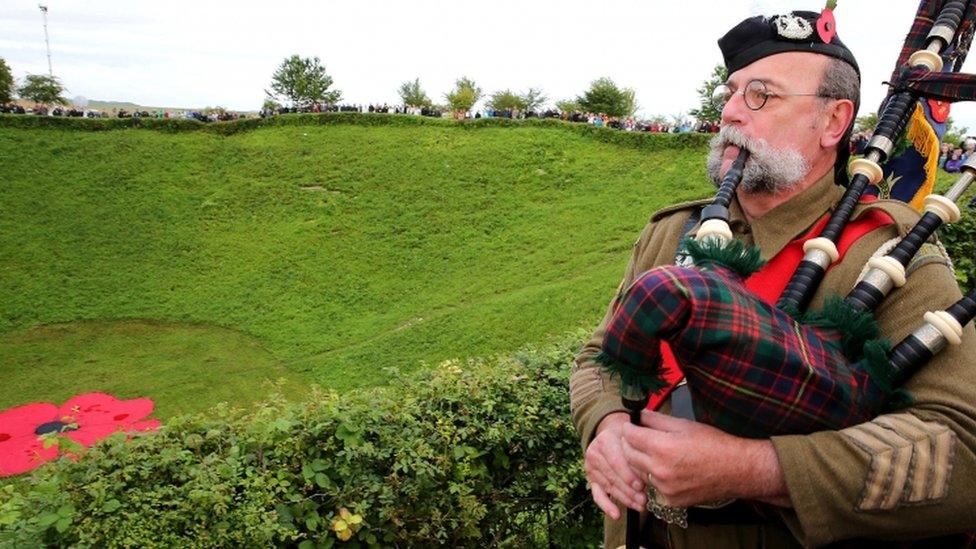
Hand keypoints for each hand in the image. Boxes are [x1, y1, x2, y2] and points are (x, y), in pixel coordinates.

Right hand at [584, 412, 646, 518]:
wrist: (614, 433)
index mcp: (605, 440)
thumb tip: (649, 473)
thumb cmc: (630, 437)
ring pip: (609, 487)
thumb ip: (639, 451)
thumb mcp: (635, 437)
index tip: (642, 485)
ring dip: (625, 499)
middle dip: (630, 490)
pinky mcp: (591, 479)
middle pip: (613, 476)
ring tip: (640, 506)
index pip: (616, 461)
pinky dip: (607, 506)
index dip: (629, 475)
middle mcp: (594, 453)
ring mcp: (591, 467)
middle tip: (644, 500)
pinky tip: (617, 515)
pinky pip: (598, 495)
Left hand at [621, 410, 789, 507]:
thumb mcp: (684, 424)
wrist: (737, 470)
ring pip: (639, 472)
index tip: (631, 425)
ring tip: (656, 453)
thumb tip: (638, 414)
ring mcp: (665, 488)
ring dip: (641, 462)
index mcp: (662, 447)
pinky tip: (669, 470)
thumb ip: (656, 419)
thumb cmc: (713, 444)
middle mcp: (660, 470)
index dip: (628, 428)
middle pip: (628, 455)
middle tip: (637, 437)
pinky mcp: (671, 500)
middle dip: (630, 444)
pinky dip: (656, 478)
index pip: (629, 436)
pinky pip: (654, 487)